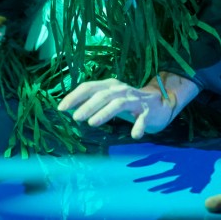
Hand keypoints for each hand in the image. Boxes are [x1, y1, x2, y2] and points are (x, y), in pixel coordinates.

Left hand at [58, 77, 176, 139]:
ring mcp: (135, 100)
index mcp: (110, 86)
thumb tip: (68, 109)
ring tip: (91, 123)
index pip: (89, 87)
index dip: (75, 96)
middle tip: (75, 118)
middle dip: (88, 106)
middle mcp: (122, 90)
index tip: (61, 108)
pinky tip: (134, 134)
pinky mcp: (148, 112)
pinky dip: (138, 125)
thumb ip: (91, 102)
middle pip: (103, 95)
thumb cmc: (128, 103)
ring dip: (104, 112)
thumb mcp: (109, 100)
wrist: (159, 103)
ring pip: (119, 103)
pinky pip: (143, 118)